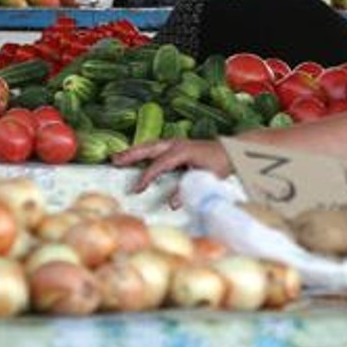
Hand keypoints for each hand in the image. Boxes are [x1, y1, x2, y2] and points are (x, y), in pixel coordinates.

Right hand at [113, 137, 231, 194]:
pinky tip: (133, 158)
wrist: (231, 150)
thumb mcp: (206, 178)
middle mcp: (176, 144)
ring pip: (149, 146)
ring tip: (116, 158)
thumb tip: (172, 204)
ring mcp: (174, 143)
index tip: (136, 189)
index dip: (146, 177)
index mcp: (182, 151)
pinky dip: (142, 152)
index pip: (159, 165)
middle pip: (148, 148)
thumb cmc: (220, 164)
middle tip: (114, 161)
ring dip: (133, 152)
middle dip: (131, 155)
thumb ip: (188, 190)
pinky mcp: (174, 145)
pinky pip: (154, 148)